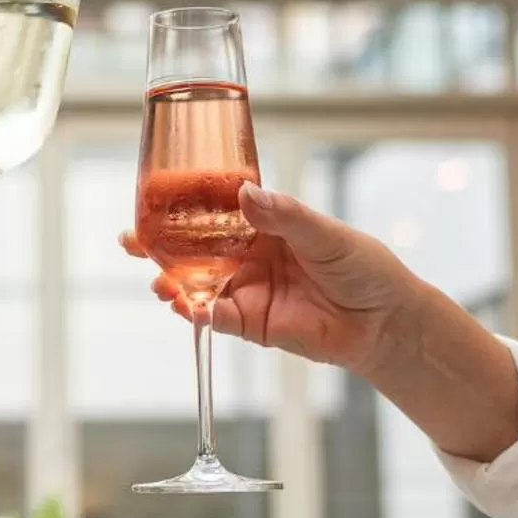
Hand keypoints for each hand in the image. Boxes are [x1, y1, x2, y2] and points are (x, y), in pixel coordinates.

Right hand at [122, 183, 420, 375]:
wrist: (385, 322)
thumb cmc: (364, 267)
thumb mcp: (326, 234)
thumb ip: (285, 216)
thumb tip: (247, 193)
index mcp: (265, 224)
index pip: (215, 210)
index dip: (182, 205)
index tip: (152, 196)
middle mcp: (249, 255)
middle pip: (195, 248)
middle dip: (160, 246)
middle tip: (131, 240)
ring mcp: (248, 289)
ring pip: (198, 284)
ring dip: (173, 283)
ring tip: (158, 282)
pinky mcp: (253, 324)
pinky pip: (217, 318)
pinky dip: (199, 314)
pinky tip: (188, 307)